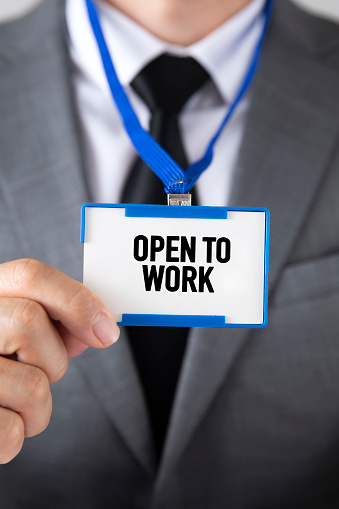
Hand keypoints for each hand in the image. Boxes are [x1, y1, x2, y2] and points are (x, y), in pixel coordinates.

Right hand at [0, 258, 119, 463]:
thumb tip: (98, 328)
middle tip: (39, 374)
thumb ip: (53, 323)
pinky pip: (11, 431)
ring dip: (39, 407)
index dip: (76, 300)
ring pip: (33, 384)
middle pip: (29, 321)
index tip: (106, 332)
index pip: (30, 275)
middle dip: (53, 358)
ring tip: (13, 404)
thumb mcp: (17, 334)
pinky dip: (16, 436)